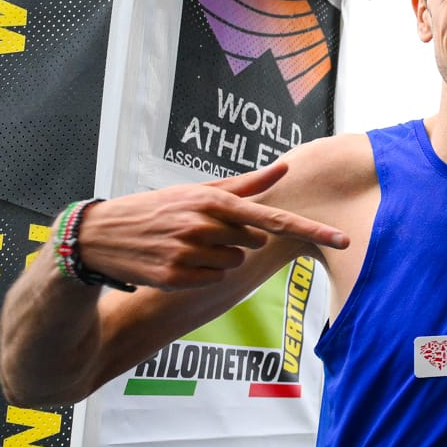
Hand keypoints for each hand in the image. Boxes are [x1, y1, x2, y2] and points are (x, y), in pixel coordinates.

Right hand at [77, 161, 347, 288]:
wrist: (102, 235)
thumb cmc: (158, 208)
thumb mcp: (199, 191)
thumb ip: (246, 184)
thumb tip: (286, 167)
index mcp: (214, 200)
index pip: (274, 217)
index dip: (312, 229)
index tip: (344, 239)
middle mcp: (204, 224)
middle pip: (253, 242)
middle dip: (235, 238)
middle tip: (201, 229)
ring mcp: (189, 251)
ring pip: (235, 263)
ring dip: (218, 257)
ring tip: (186, 244)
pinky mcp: (176, 276)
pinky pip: (213, 279)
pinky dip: (202, 273)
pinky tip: (177, 261)